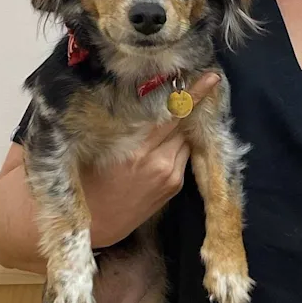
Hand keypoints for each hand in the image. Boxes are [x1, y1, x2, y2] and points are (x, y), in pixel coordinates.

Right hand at [82, 71, 220, 247]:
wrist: (96, 225)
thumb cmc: (90, 181)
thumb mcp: (99, 148)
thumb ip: (125, 125)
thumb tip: (144, 97)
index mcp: (136, 149)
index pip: (172, 114)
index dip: (193, 95)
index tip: (212, 77)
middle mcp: (159, 161)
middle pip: (183, 124)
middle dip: (186, 108)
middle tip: (189, 89)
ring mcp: (171, 175)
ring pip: (185, 139)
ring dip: (180, 130)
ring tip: (164, 128)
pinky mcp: (175, 186)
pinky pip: (182, 156)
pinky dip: (176, 147)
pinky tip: (159, 151)